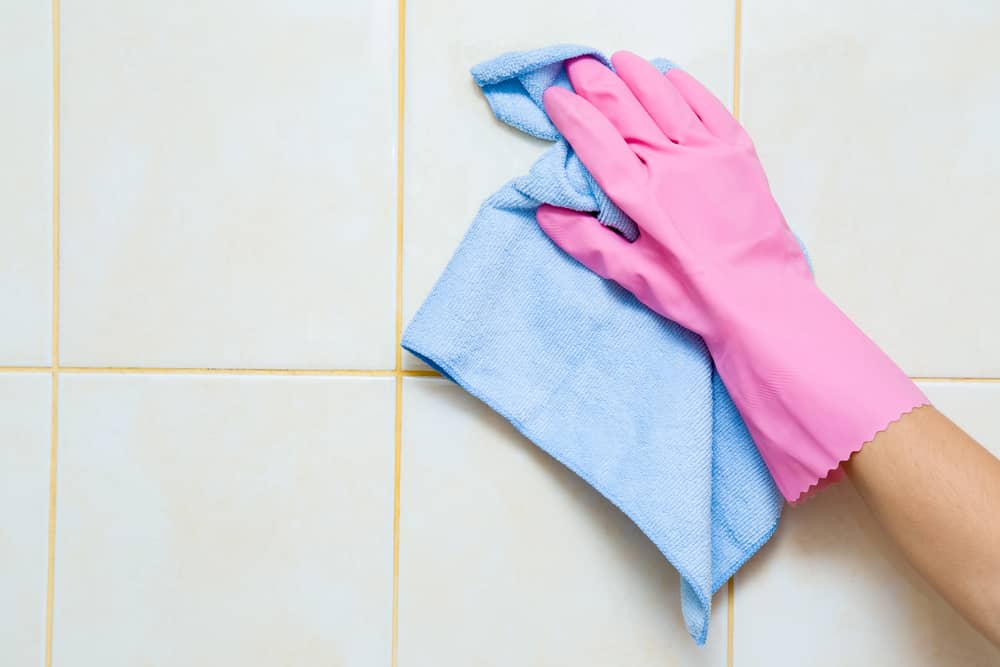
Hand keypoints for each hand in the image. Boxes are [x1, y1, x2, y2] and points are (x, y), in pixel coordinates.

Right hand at [538, 53, 926, 501]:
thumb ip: (587, 241)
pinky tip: (672, 76)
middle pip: (625, 109)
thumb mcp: (631, 277)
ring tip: (619, 61)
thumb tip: (547, 211)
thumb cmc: (693, 296)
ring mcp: (707, 153)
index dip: (570, 113)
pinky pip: (710, 107)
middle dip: (596, 83)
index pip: (594, 140)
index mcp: (638, 195)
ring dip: (638, 76)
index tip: (554, 96)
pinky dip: (687, 87)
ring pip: (664, 99)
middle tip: (578, 66)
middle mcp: (670, 164)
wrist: (760, 302)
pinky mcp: (739, 154)